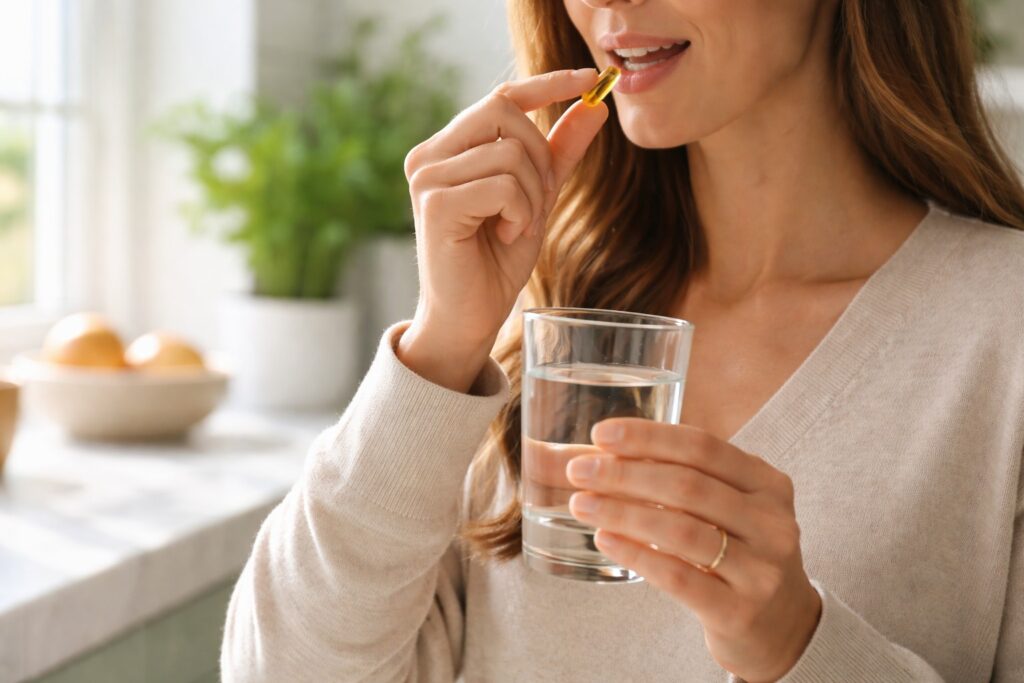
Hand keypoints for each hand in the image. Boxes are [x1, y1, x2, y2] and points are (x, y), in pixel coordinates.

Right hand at [399, 69, 608, 392]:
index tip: (591, 79)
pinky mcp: (435, 204)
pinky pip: (503, 186)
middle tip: (536, 203)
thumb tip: (595, 106)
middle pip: (506, 114)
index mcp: (448, 148)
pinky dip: (520, 213)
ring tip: (516, 227)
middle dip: (540, 158)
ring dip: (531, 196)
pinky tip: (504, 236)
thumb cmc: (495, 260)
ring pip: (510, 154)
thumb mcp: (536, 198)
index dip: (547, 83)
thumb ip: (559, 153)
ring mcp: (427, 177)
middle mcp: (428, 155)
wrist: (470, 317)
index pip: (500, 97)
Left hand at [565, 418, 821, 682]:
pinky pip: (678, 577)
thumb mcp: (727, 508)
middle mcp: (771, 522)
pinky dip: (636, 554)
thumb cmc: (737, 553)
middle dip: (625, 473)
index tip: (600, 434)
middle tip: (578, 471)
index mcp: (767, 484)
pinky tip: (605, 540)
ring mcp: (761, 569)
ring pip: (681, 530)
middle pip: (688, 485)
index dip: (648, 436)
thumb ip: (679, 478)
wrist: (781, 627)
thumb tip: (593, 453)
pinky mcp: (740, 611)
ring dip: (622, 512)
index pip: (703, 447)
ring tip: (580, 504)